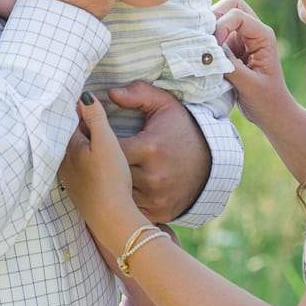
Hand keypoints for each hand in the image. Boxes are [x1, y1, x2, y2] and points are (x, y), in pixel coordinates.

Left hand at [59, 93, 141, 237]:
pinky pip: (76, 164)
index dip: (78, 108)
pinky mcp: (77, 188)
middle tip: (87, 108)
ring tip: (92, 129)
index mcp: (68, 146)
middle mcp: (62, 161)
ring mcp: (68, 177)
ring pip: (71, 150)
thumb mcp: (107, 142)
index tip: (83, 95)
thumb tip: (83, 96)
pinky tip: (94, 156)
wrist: (112, 218)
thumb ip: (95, 118)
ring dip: (80, 140)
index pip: (69, 119)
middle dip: (76, 123)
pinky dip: (83, 155)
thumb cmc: (110, 179)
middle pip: (68, 135)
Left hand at [110, 81, 211, 222]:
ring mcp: (156, 197)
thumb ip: (138, 94)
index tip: (96, 139)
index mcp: (149, 148)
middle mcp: (152, 176)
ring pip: (119, 192)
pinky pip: (131, 207)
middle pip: (112, 172)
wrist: (209, 162)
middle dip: (104, 164)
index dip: (100, 144)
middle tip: (99, 156)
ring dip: (113, 183)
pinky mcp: (159, 212)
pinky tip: (124, 187)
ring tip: (108, 172)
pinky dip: (126, 199)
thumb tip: (110, 93)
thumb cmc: (182, 130)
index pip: (109, 148)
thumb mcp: (164, 105)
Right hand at [212, 0, 293, 125]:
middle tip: (206, 40)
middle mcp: (254, 31)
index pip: (237, 13)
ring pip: (222, 15)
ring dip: (210, 27)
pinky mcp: (232, 47)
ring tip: (204, 48)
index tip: (213, 49)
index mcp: (263, 36)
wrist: (272, 113)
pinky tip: (205, 55)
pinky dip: (208, 39)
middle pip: (232, 3)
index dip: (221, 26)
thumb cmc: (266, 100)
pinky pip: (217, 32)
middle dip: (215, 16)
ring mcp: (242, 38)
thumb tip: (209, 50)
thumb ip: (230, 66)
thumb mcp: (249, 85)